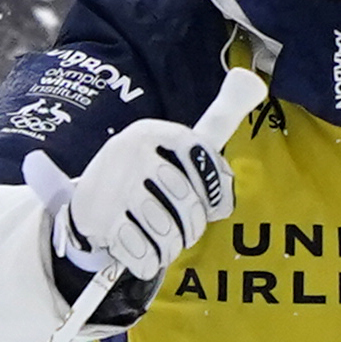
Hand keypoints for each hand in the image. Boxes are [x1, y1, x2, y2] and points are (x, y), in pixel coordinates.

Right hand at [24, 117, 234, 277]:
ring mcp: (113, 185)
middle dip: (191, 227)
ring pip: (167, 232)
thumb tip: (251, 80)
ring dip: (169, 247)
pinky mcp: (98, 219)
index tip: (213, 206)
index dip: (216, 189)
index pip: (203, 156)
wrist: (88, 209)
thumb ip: (218, 120)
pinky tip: (138, 250)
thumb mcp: (179, 148)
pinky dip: (147, 261)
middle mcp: (132, 150)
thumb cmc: (150, 180)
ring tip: (159, 239)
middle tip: (182, 230)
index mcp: (156, 131)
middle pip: (187, 202)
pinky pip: (144, 254)